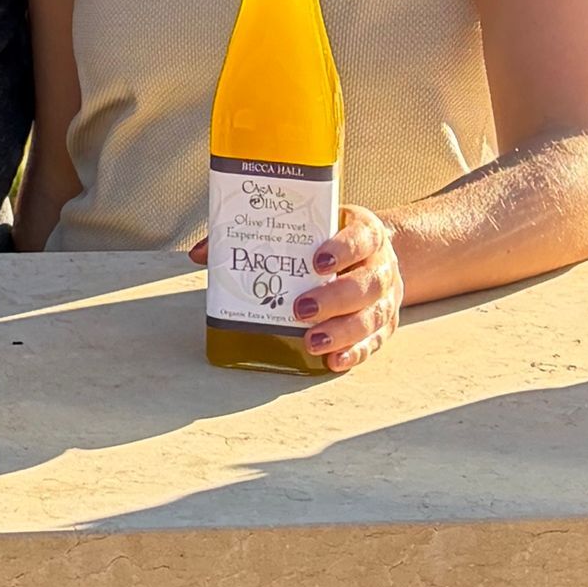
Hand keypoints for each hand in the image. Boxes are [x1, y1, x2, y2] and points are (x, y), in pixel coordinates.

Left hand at [189, 204, 402, 372]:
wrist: (374, 254)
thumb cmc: (327, 238)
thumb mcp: (305, 226)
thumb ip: (255, 235)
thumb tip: (201, 254)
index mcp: (364, 232)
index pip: (360, 238)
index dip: (342, 250)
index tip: (316, 260)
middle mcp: (381, 265)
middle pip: (366, 284)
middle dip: (334, 299)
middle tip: (300, 308)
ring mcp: (386, 298)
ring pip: (372, 317)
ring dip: (342, 332)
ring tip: (311, 342)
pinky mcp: (384, 324)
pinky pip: (374, 342)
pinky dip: (355, 353)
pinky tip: (332, 361)